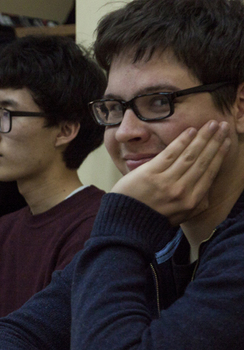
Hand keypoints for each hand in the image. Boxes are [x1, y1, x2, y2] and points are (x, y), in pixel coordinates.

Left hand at [111, 120, 230, 225]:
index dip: (220, 154)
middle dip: (215, 141)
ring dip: (202, 137)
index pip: (210, 172)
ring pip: (190, 155)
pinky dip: (182, 141)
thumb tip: (207, 187)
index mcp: (192, 201)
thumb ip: (197, 203)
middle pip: (203, 161)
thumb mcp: (181, 215)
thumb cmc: (152, 217)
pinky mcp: (150, 174)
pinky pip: (170, 154)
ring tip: (211, 124)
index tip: (226, 141)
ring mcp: (166, 182)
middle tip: (222, 126)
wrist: (126, 223)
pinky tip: (190, 131)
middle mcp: (183, 191)